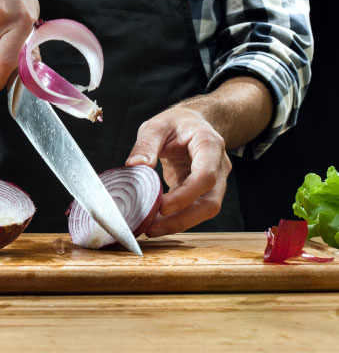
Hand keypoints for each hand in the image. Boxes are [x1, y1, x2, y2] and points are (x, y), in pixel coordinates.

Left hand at [126, 106, 231, 235]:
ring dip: (179, 223)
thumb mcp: (156, 126)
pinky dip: (175, 219)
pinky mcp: (202, 192)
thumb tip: (135, 166)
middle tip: (152, 228)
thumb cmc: (176, 123)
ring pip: (204, 211)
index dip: (186, 195)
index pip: (206, 176)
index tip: (162, 207)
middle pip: (210, 202)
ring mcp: (214, 181)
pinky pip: (193, 210)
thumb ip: (146, 144)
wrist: (191, 123)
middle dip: (183, 219)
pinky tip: (154, 223)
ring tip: (150, 229)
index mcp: (209, 145)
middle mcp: (218, 166)